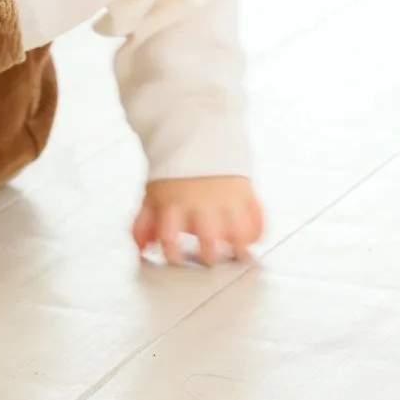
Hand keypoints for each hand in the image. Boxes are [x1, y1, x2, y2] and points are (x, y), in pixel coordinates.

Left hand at [133, 176, 263, 265]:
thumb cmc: (174, 174)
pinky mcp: (245, 192)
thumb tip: (142, 248)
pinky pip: (257, 218)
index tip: (177, 260)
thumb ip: (144, 223)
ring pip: (238, 230)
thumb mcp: (153, 195)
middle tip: (208, 260)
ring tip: (234, 254)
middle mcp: (201, 202)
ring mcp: (226, 197)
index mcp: (173, 203)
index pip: (170, 237)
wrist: (196, 139)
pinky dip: (256, 233)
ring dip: (237, 247)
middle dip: (208, 254)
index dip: (172, 254)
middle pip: (207, 236)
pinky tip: (248, 239)